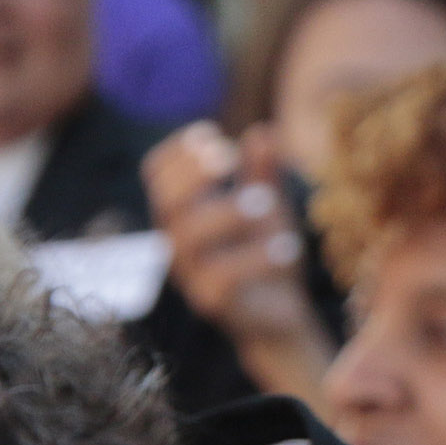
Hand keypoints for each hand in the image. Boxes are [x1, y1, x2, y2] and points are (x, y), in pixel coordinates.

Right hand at [141, 124, 334, 391]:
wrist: (281, 313)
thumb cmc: (265, 252)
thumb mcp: (268, 207)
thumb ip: (262, 174)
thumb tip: (264, 131)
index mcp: (182, 212)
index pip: (157, 174)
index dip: (178, 151)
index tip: (212, 134)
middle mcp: (177, 240)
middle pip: (166, 202)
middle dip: (193, 175)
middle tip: (228, 158)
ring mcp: (190, 273)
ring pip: (190, 238)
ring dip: (227, 212)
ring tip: (267, 203)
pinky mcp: (211, 302)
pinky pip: (223, 278)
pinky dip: (256, 258)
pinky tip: (288, 246)